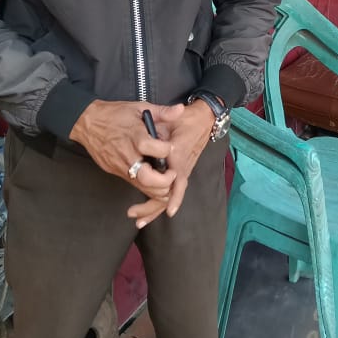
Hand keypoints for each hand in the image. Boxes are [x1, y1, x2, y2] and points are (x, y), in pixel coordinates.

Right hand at [70, 100, 183, 215]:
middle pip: (148, 178)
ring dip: (158, 188)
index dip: (168, 150)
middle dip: (165, 180)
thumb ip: (162, 111)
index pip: (155, 150)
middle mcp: (127, 154)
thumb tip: (180, 109)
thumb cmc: (114, 114)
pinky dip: (147, 186)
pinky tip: (155, 180)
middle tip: (173, 173)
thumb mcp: (139, 107)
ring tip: (167, 179)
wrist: (88, 123)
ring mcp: (120, 166)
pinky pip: (134, 184)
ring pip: (142, 187)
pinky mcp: (115, 172)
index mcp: (135, 136)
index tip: (172, 147)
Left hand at [127, 100, 214, 228]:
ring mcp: (180, 173)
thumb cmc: (186, 120)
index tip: (167, 207)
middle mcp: (181, 168)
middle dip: (153, 206)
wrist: (203, 121)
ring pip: (168, 197)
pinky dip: (158, 204)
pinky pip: (168, 193)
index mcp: (179, 155)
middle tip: (134, 213)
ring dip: (153, 209)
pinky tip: (146, 214)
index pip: (177, 176)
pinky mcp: (177, 174)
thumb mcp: (174, 118)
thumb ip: (163, 122)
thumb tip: (151, 134)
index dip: (171, 191)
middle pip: (170, 194)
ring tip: (138, 220)